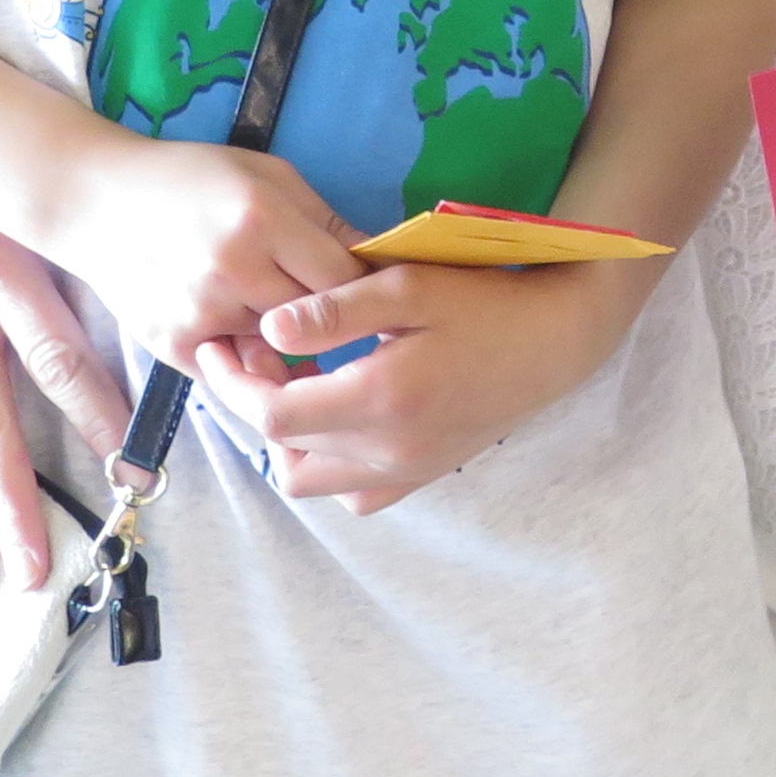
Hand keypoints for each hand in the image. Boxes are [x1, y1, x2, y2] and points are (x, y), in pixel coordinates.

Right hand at [31, 132, 367, 381]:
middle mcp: (232, 271)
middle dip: (332, 320)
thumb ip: (325, 221)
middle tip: (337, 314)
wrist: (97, 202)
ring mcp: (200, 313)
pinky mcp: (173, 345)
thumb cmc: (191, 179)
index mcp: (262, 220)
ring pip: (279, 351)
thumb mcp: (267, 175)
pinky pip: (237, 369)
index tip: (374, 294)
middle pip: (317, 322)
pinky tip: (242, 329)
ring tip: (280, 314)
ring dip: (289, 342)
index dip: (365, 290)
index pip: (344, 279)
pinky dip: (248, 357)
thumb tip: (384, 263)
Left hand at [188, 259, 645, 511]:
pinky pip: (352, 492)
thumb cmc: (483, 300)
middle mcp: (389, 450)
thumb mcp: (409, 284)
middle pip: (284, 449)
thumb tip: (269, 330)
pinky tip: (338, 416)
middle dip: (254, 403)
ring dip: (288, 437)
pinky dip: (329, 462)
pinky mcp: (422, 475)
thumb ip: (336, 309)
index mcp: (381, 399)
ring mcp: (407, 470)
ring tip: (297, 383)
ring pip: (311, 480)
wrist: (554, 340)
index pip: (274, 415)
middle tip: (257, 353)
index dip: (231, 384)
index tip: (221, 347)